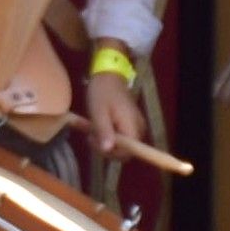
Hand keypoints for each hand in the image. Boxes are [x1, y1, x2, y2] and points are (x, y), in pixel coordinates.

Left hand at [83, 66, 154, 201]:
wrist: (109, 76)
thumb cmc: (103, 93)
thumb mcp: (99, 112)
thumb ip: (104, 131)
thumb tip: (109, 150)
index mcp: (133, 127)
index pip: (130, 153)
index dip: (113, 154)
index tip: (97, 144)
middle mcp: (139, 129)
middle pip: (126, 152)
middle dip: (107, 149)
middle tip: (90, 136)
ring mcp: (136, 127)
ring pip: (123, 146)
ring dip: (107, 143)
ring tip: (92, 130)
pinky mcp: (132, 124)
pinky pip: (123, 139)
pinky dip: (110, 137)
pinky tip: (98, 129)